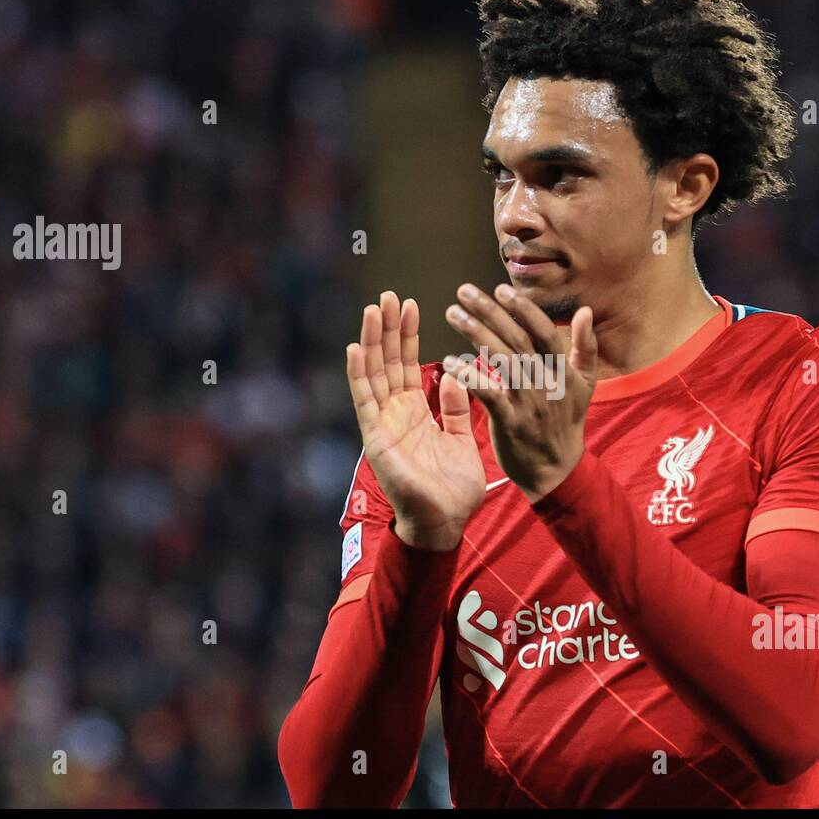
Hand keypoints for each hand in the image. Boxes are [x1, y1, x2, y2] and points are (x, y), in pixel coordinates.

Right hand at [347, 291, 485, 549]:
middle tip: (388, 294)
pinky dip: (358, 374)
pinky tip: (355, 347)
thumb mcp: (462, 439)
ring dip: (372, 341)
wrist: (445, 523)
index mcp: (416, 413)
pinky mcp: (376, 438)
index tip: (411, 304)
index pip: (408, 365)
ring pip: (374, 374)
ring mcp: (383, 425)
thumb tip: (454, 376)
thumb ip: (457, 409)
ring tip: (373, 309)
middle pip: (388, 363)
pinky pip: (365, 401)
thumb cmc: (454, 489)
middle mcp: (395, 414)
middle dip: (388, 329)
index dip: (408, 336)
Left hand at [442, 283, 597, 502]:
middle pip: (517, 341)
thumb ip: (585, 347)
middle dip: (490, 312)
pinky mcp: (510, 423)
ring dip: (475, 335)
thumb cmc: (566, 423)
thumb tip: (585, 311)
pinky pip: (488, 395)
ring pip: (501, 362)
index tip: (500, 290)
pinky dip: (470, 377)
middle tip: (464, 291)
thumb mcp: (584, 385)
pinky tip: (450, 362)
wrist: (556, 470)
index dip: (523, 310)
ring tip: (453, 314)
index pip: (543, 333)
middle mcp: (547, 384)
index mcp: (564, 372)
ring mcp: (529, 404)